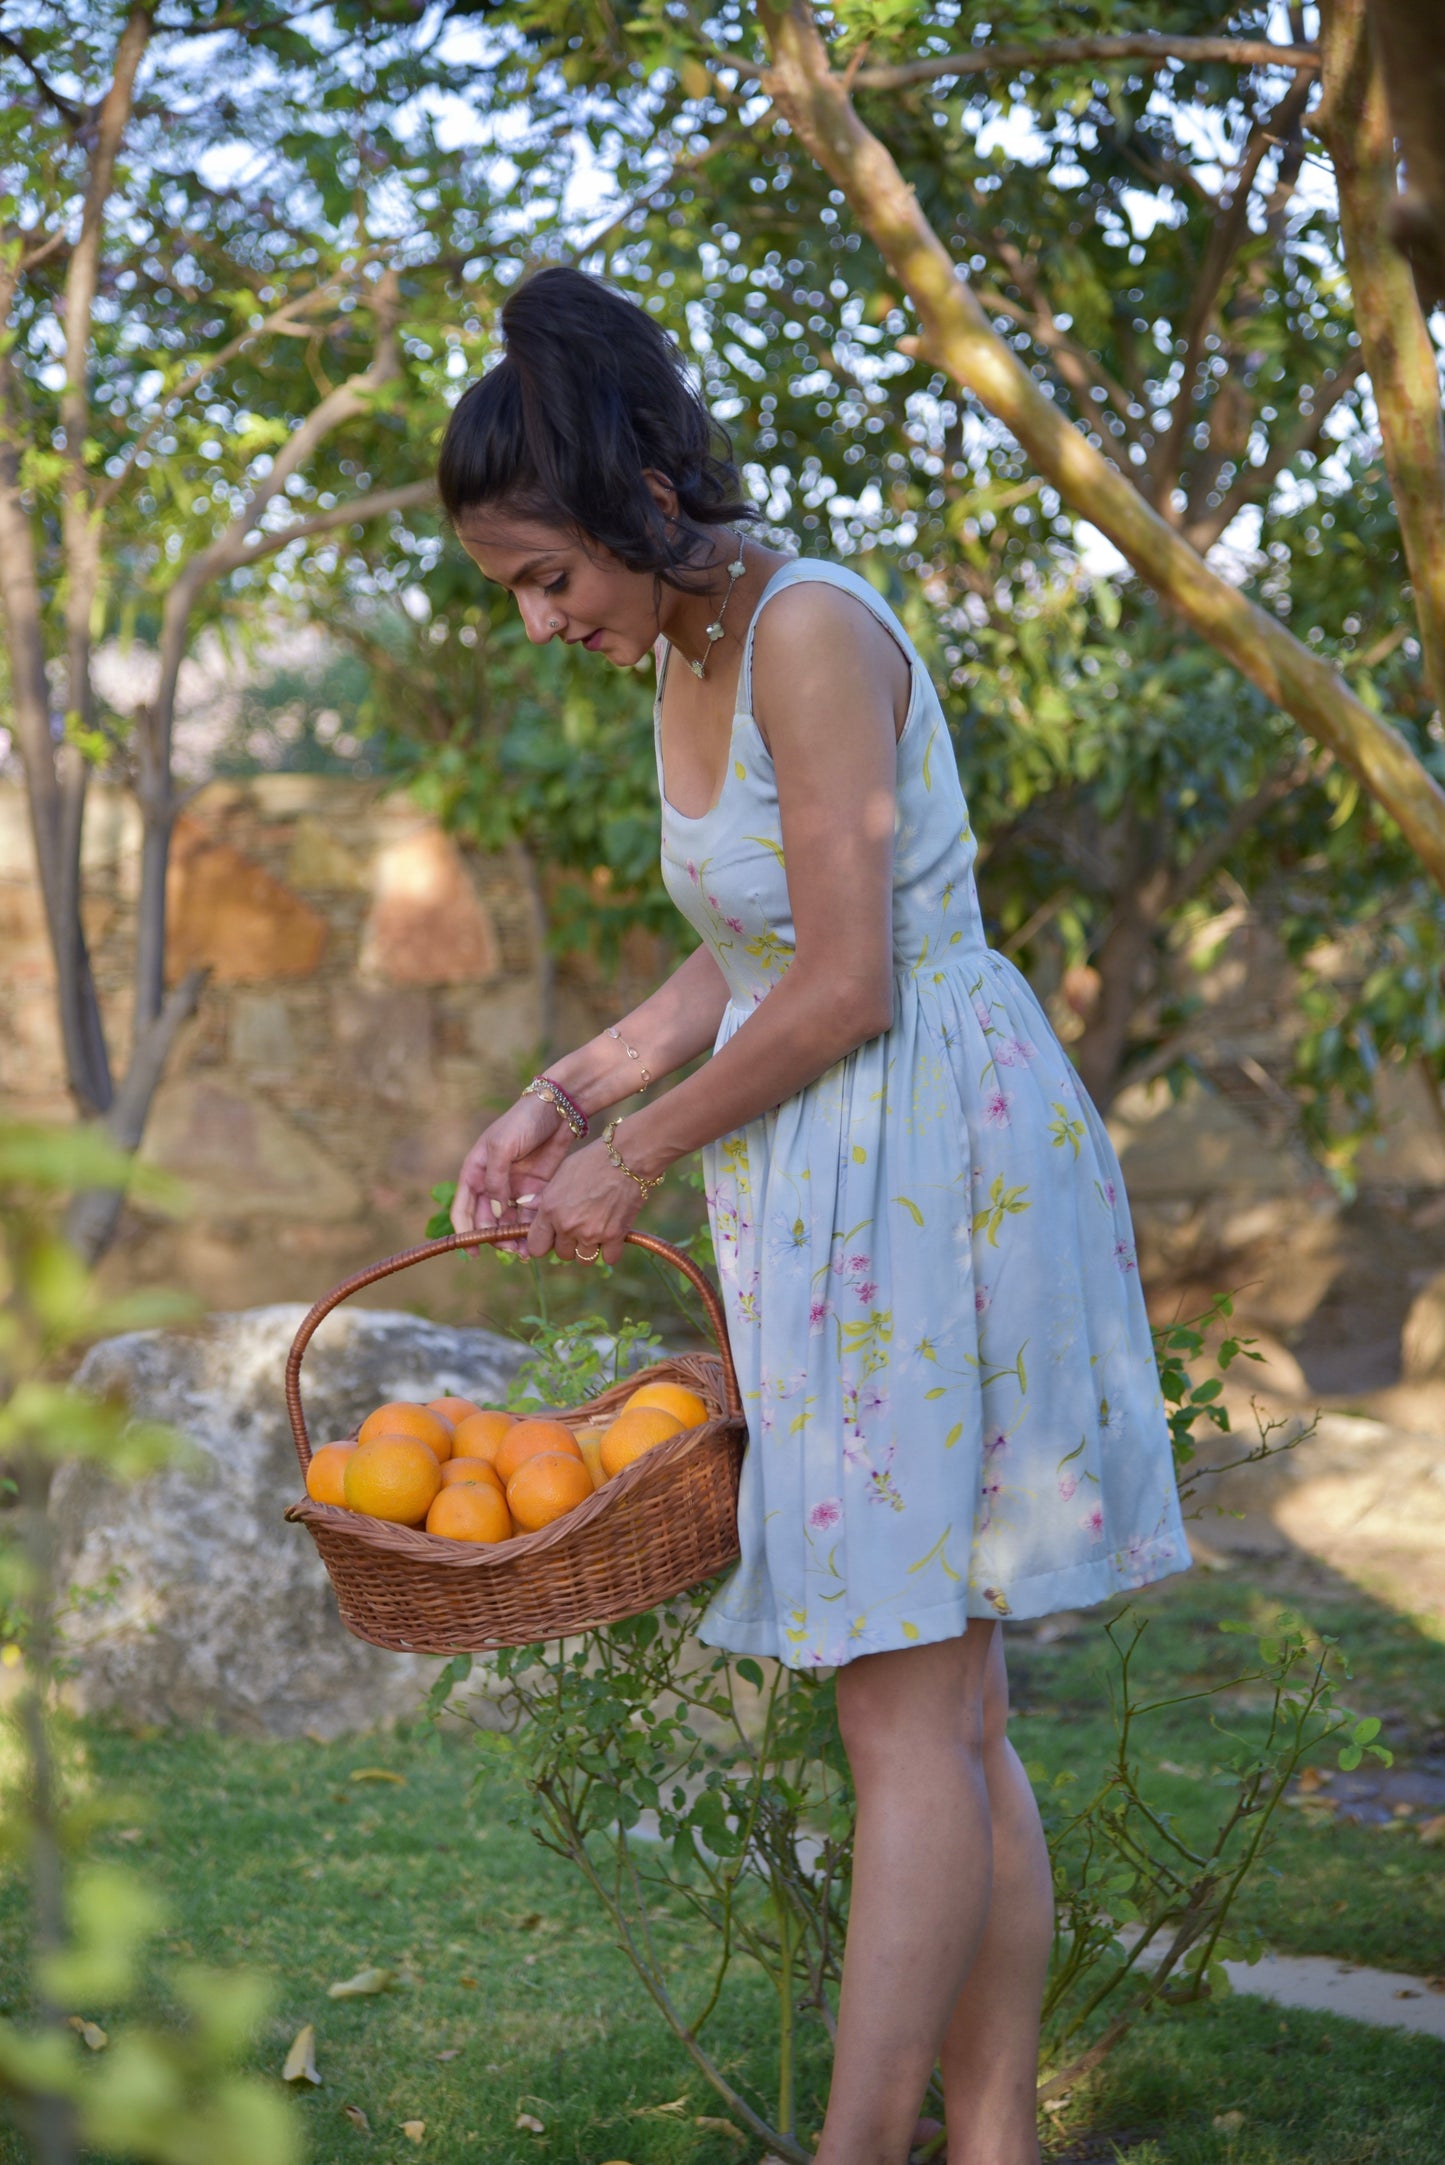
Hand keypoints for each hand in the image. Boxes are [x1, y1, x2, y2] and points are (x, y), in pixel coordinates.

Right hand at [451, 1095, 575, 1253]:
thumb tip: (497, 1210)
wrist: (557, 1108)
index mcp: (475, 1172)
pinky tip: (540, 1237)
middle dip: (495, 1238)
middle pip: (488, 1220)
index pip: (463, 1209)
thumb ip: (495, 1180)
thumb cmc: (522, 1121)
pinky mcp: (535, 1188)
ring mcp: (514, 1187)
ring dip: (515, 1237)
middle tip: (511, 1250)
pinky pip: (530, 1214)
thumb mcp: (502, 1147)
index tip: (473, 1251)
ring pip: (510, 1221)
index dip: (465, 1233)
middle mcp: (492, 1183)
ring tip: (527, 1250)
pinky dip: (532, 1227)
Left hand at [525, 1140, 641, 1265]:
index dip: (544, 1243)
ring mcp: (591, 1233)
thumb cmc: (591, 1160)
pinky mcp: (614, 1236)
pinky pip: (609, 1258)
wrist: (626, 1157)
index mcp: (550, 1209)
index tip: (552, 1237)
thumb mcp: (561, 1173)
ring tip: (596, 1231)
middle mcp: (567, 1225)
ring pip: (584, 1259)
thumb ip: (544, 1196)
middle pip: (562, 1254)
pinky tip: (612, 1236)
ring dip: (589, 1249)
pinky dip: (611, 1250)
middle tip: (579, 1228)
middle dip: (569, 1244)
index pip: (536, 1246)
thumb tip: (528, 1206)